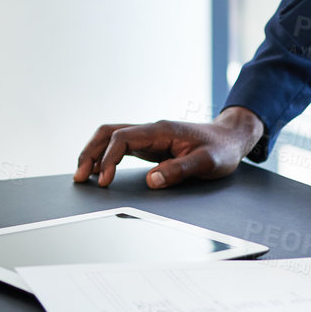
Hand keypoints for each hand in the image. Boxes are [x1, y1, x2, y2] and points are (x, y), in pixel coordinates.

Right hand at [73, 108, 264, 187]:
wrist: (231, 139)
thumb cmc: (221, 150)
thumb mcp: (207, 163)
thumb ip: (179, 170)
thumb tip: (151, 181)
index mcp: (161, 130)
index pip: (123, 139)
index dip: (108, 159)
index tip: (103, 181)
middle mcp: (150, 129)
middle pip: (108, 132)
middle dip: (90, 152)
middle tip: (79, 178)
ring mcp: (148, 136)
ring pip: (110, 136)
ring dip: (93, 152)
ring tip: (82, 176)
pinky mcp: (149, 145)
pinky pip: (120, 146)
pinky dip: (104, 156)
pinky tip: (100, 172)